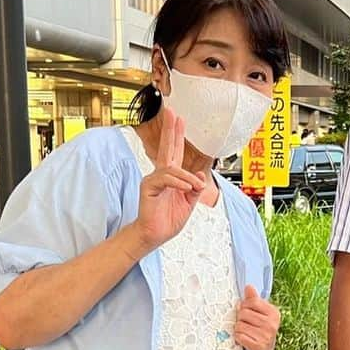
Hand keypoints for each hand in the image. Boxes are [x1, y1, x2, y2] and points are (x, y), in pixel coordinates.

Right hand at [131, 107, 206, 251]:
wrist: (155, 235)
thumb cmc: (167, 221)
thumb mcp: (189, 204)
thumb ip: (195, 189)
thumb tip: (200, 174)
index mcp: (172, 178)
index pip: (175, 153)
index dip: (178, 136)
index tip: (180, 120)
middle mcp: (161, 175)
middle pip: (167, 148)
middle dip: (170, 131)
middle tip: (172, 113)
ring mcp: (153, 179)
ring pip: (172, 169)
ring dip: (187, 178)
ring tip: (194, 187)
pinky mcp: (148, 186)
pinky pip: (165, 179)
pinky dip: (178, 183)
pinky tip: (186, 189)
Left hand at [234, 284, 279, 349]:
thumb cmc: (259, 332)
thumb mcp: (259, 315)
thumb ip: (253, 300)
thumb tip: (248, 286)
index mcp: (274, 313)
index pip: (250, 301)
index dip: (244, 307)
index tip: (248, 314)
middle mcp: (272, 324)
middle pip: (243, 313)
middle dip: (240, 319)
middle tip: (247, 327)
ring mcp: (266, 336)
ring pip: (239, 325)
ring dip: (239, 330)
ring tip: (246, 335)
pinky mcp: (258, 347)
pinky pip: (239, 336)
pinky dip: (238, 339)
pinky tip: (244, 342)